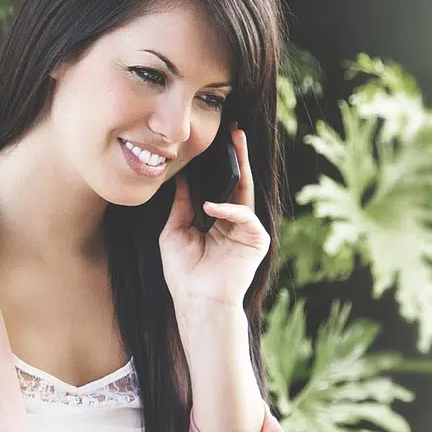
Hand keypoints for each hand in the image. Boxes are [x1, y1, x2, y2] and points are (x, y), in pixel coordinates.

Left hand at [160, 127, 269, 313]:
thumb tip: (182, 178)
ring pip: (246, 193)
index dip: (218, 165)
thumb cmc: (183, 272)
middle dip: (238, 156)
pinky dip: (229, 210)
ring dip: (241, 168)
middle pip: (238, 183)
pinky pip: (246, 218)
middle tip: (235, 130)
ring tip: (234, 144)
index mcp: (217, 220)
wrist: (196, 300)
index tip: (214, 141)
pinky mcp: (256, 241)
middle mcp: (235, 223)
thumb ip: (181, 205)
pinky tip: (211, 207)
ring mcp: (247, 231)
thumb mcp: (175, 231)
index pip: (220, 186)